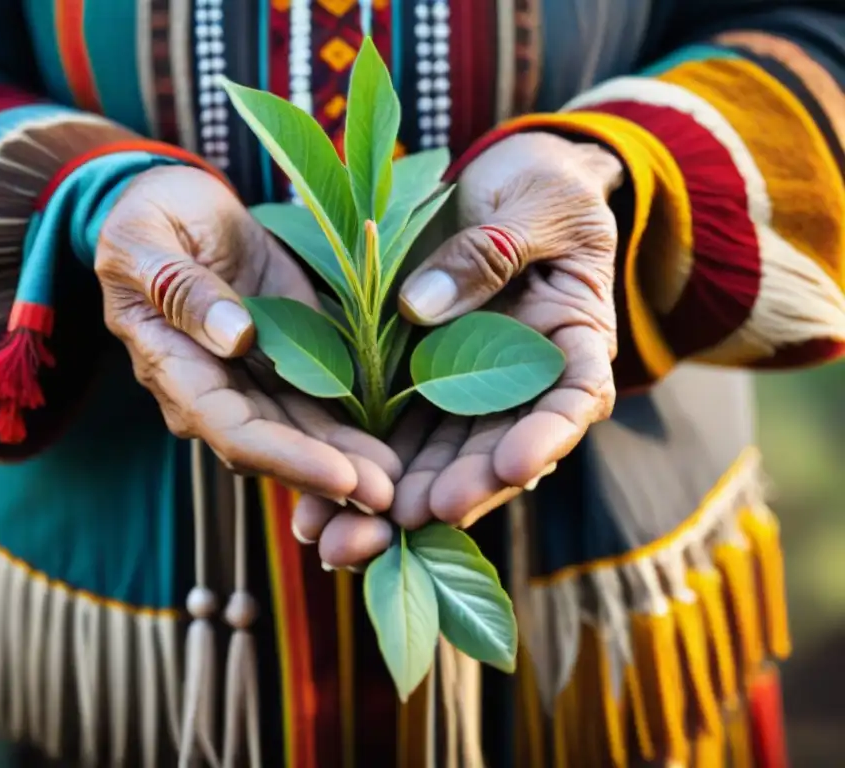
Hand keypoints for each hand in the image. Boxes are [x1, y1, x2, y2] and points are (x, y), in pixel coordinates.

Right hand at [96, 165, 399, 507]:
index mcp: (171, 367)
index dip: (286, 457)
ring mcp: (254, 382)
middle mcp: (214, 391)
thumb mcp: (146, 238)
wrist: (182, 209)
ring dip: (349, 463)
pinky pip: (321, 406)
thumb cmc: (151, 217)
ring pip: (303, 439)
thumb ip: (182, 290)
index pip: (231, 430)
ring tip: (400, 481)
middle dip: (329, 476)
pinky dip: (354, 429)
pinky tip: (394, 445)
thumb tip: (234, 338)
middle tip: (387, 496)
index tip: (341, 474)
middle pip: (273, 451)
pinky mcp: (289, 363)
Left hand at [293, 132, 622, 567]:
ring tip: (355, 531)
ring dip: (402, 495)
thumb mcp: (534, 203)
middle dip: (459, 488)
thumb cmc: (542, 185)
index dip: (546, 438)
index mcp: (573, 340)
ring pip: (441, 452)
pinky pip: (393, 426)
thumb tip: (419, 309)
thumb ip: (492, 252)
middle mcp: (522, 377)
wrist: (505, 180)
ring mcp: (468, 383)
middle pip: (498, 446)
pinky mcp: (418, 379)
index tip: (513, 467)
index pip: (573, 399)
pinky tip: (324, 497)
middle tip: (414, 517)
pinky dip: (364, 461)